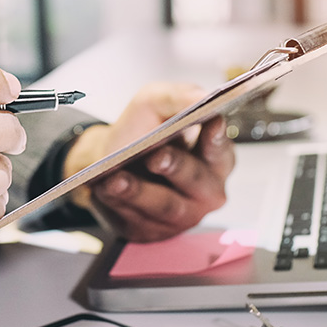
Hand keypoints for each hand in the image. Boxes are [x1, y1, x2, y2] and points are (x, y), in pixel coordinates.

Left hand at [63, 82, 234, 241]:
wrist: (107, 160)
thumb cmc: (141, 132)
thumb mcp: (155, 103)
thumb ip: (178, 96)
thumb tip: (202, 96)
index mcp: (215, 159)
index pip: (221, 151)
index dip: (215, 140)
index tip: (209, 123)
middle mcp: (205, 191)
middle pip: (196, 182)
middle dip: (176, 167)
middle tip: (156, 156)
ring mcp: (181, 216)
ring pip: (164, 206)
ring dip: (139, 191)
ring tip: (116, 178)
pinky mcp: (152, 230)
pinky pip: (138, 220)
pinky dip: (119, 205)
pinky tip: (104, 190)